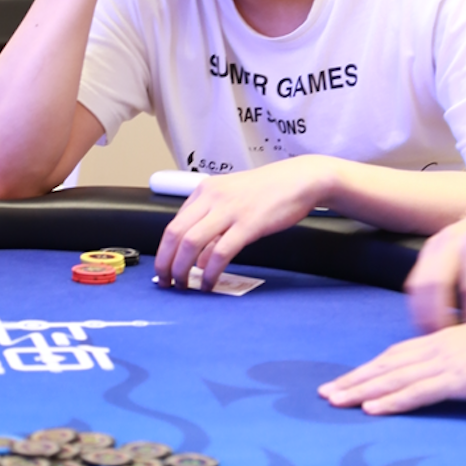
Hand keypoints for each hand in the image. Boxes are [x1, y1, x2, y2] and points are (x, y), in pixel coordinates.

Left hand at [154, 157, 327, 289]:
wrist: (301, 180)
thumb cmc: (270, 190)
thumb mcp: (233, 201)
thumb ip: (214, 226)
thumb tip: (199, 259)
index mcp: (206, 190)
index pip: (173, 223)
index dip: (164, 251)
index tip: (164, 269)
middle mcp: (213, 197)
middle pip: (175, 234)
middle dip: (166, 263)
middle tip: (166, 282)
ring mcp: (230, 210)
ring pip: (191, 243)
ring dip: (182, 269)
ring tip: (184, 286)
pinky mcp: (248, 224)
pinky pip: (220, 252)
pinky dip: (210, 272)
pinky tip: (210, 283)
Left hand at [318, 306, 465, 414]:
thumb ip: (461, 362)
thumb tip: (450, 375)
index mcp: (440, 341)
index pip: (395, 355)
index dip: (369, 368)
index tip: (346, 379)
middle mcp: (435, 349)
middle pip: (386, 365)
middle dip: (354, 379)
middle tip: (325, 394)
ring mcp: (444, 363)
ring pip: (393, 378)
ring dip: (362, 390)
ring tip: (335, 401)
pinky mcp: (456, 379)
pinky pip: (417, 392)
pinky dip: (391, 400)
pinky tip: (371, 409)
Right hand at [406, 206, 465, 332]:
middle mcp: (453, 238)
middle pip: (436, 282)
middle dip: (439, 318)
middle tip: (446, 346)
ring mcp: (434, 244)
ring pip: (419, 283)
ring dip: (423, 315)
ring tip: (433, 340)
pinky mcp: (424, 252)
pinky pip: (413, 282)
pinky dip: (418, 307)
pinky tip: (428, 325)